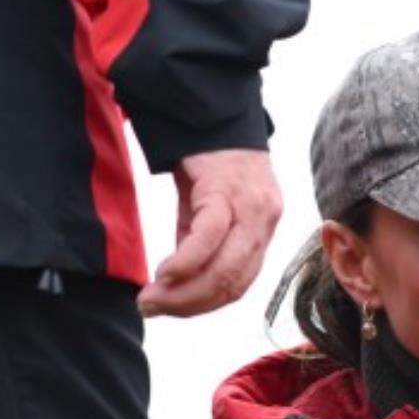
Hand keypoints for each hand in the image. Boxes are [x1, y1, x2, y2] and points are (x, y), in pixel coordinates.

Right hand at [140, 148, 282, 317]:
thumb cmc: (206, 157)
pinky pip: (209, 237)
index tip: (171, 311)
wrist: (207, 107)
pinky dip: (186, 262)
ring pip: (225, 269)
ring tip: (152, 298)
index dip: (204, 304)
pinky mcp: (227, 190)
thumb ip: (199, 242)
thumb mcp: (205, 206)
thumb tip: (179, 281)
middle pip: (234, 283)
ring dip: (184, 291)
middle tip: (153, 309)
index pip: (241, 283)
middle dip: (190, 305)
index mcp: (263, 228)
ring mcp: (252, 207)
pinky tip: (164, 273)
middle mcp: (266, 221)